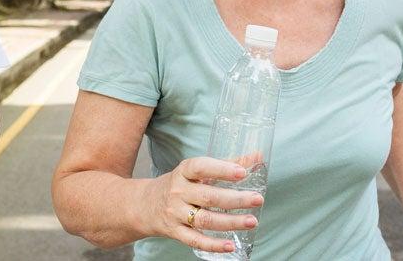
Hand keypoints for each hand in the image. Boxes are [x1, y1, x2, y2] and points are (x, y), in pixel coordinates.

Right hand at [140, 156, 263, 254]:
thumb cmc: (178, 185)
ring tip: (251, 221)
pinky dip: (213, 244)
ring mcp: (176, 214)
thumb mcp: (196, 171)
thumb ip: (227, 164)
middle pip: (208, 197)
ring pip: (205, 220)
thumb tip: (258, 157)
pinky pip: (195, 240)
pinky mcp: (175, 232)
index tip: (242, 172)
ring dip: (230, 222)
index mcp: (183, 172)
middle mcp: (178, 192)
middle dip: (235, 199)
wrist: (144, 205)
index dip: (221, 169)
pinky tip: (230, 245)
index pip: (201, 167)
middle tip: (258, 199)